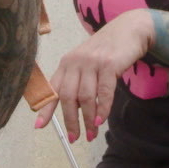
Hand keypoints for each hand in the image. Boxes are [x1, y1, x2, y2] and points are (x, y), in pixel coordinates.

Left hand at [41, 9, 154, 141]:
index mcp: (66, 63)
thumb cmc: (106, 51)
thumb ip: (79, 83)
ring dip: (88, 120)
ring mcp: (92, 62)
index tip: (39, 126)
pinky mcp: (110, 64)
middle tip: (74, 138)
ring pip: (86, 97)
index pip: (52, 89)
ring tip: (91, 134)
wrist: (129, 29)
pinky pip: (104, 92)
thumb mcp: (86, 64)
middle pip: (68, 97)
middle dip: (70, 121)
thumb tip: (75, 110)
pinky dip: (102, 109)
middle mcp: (76, 62)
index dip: (45, 108)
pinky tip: (101, 120)